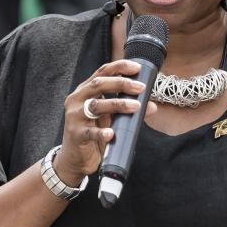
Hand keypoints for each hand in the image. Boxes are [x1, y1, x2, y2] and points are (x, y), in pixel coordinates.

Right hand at [56, 60, 156, 184]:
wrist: (75, 159)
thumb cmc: (93, 133)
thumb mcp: (111, 118)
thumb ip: (128, 109)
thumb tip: (152, 106)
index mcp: (86, 91)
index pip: (102, 72)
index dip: (119, 68)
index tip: (137, 68)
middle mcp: (77, 99)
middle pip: (98, 84)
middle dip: (121, 84)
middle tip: (141, 88)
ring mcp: (75, 117)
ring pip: (95, 105)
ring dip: (117, 104)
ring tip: (136, 106)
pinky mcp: (76, 134)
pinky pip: (90, 132)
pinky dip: (101, 132)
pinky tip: (111, 133)